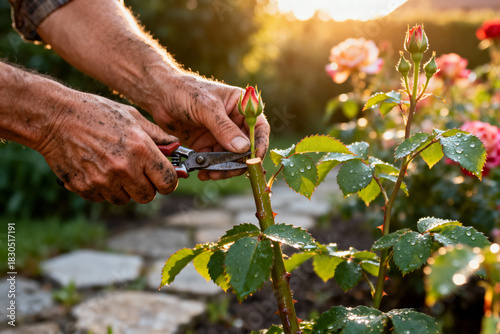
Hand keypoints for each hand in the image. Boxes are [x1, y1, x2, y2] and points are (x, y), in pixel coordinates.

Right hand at [36, 92, 178, 203]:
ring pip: (125, 199)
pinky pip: (103, 198)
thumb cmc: (95, 112)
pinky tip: (97, 169)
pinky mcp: (85, 188)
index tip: (163, 178)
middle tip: (138, 173)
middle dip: (146, 187)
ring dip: (124, 188)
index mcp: (141, 150)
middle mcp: (125, 168)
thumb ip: (157, 135)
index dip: (168, 182)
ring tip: (113, 167)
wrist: (54, 117)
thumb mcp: (131, 116)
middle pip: (148, 196)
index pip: (168, 182)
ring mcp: (104, 181)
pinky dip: (103, 188)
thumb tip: (176, 146)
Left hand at [152, 74, 269, 180]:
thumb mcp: (206, 107)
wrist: (159, 95)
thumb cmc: (185, 91)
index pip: (259, 128)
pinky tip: (202, 172)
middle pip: (246, 148)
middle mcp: (234, 122)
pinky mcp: (207, 144)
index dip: (260, 145)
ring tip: (210, 174)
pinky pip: (214, 161)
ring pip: (230, 158)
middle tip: (227, 171)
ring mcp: (221, 135)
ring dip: (222, 169)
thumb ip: (224, 128)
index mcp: (241, 107)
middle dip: (238, 162)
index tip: (254, 160)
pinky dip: (209, 169)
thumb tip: (243, 148)